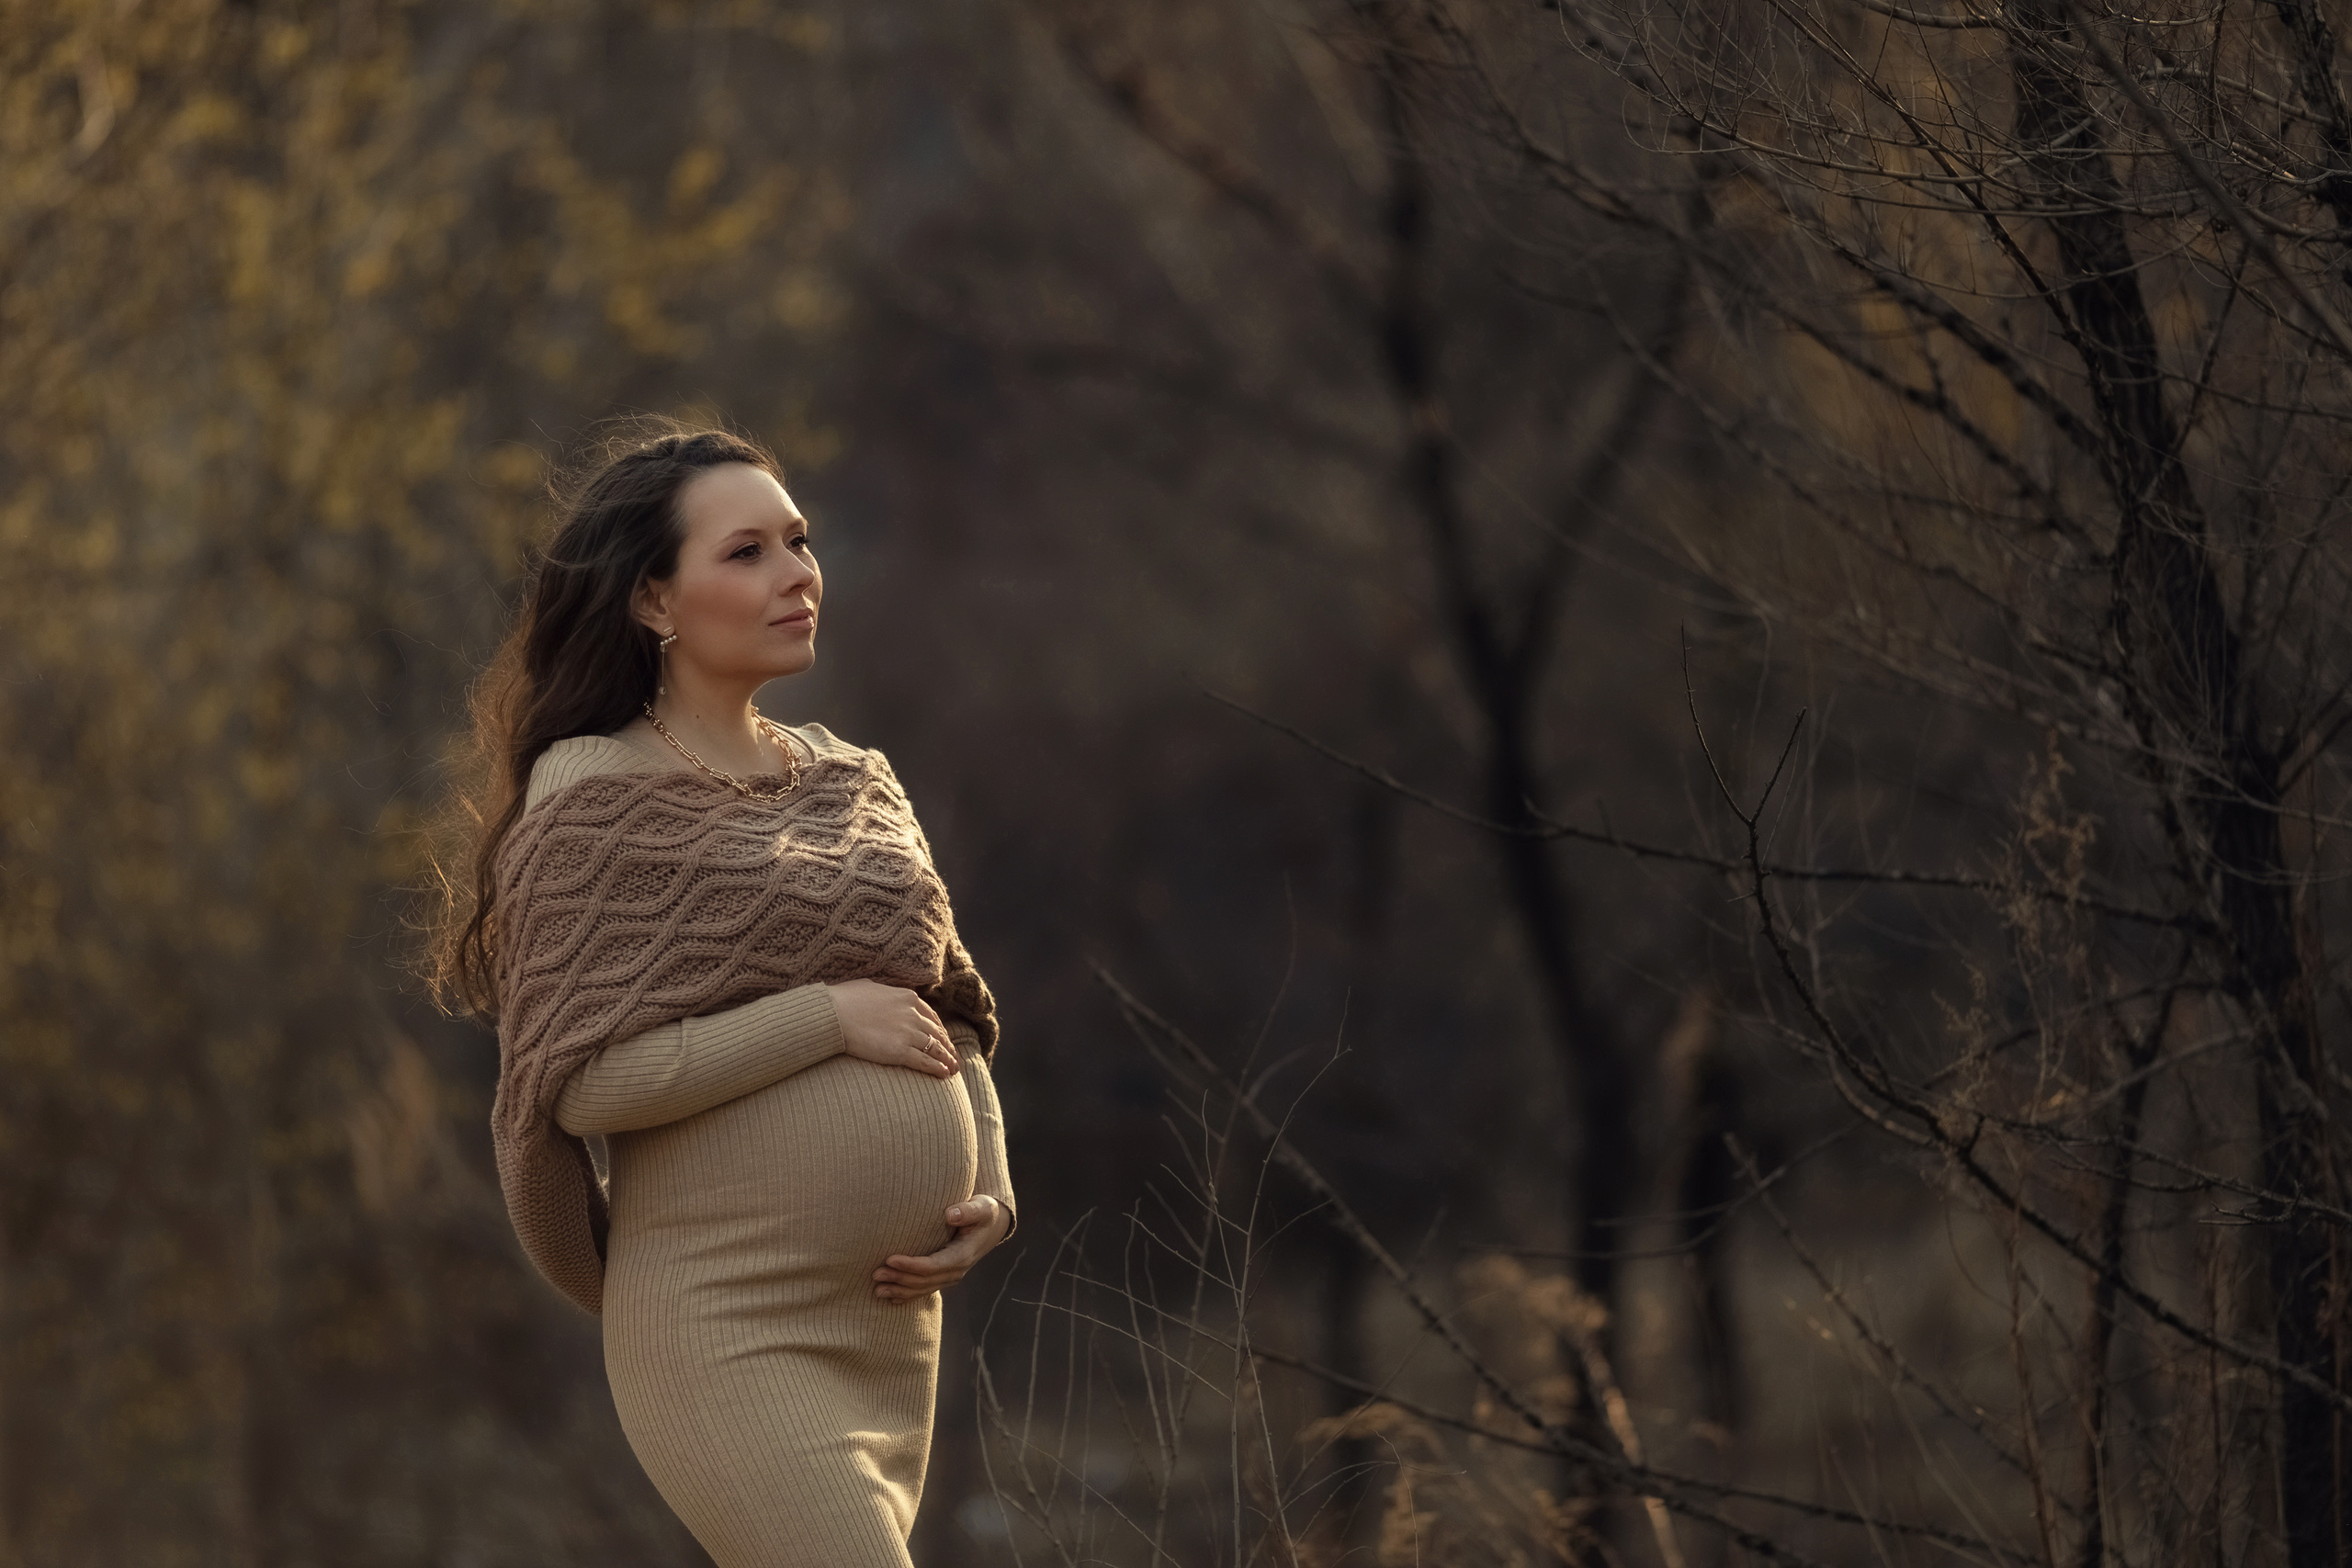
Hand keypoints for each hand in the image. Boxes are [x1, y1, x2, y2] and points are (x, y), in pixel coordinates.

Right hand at [827, 979, 958, 1077]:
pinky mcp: (899, 1051)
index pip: (931, 1016)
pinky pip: (925, 1061)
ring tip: (954, 1069)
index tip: (943, 1038)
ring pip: (935, 1048)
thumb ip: (883, 992)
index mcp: (908, 997)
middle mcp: (912, 1014)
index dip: (940, 1029)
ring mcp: (908, 1033)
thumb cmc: (844, 999)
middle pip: (937, 1032)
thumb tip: (882, 993)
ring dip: (947, 1060)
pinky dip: (937, 1068)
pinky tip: (944, 1074)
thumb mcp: (870, 986)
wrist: (833, 1014)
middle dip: (948, 1046)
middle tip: (954, 1057)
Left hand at [873, 1195, 1010, 1301]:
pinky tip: (892, 1299)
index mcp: (963, 1255)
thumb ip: (967, 1210)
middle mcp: (957, 1271)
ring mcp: (951, 1276)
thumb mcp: (981, 1208)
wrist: (992, 1226)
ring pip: (922, 1288)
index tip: (890, 1258)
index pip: (933, 1265)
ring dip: (900, 1290)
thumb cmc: (984, 1213)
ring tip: (877, 1289)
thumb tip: (950, 1214)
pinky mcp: (944, 1276)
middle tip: (876, 1274)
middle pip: (924, 1280)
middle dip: (899, 1279)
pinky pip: (925, 1290)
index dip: (911, 1265)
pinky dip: (908, 1295)